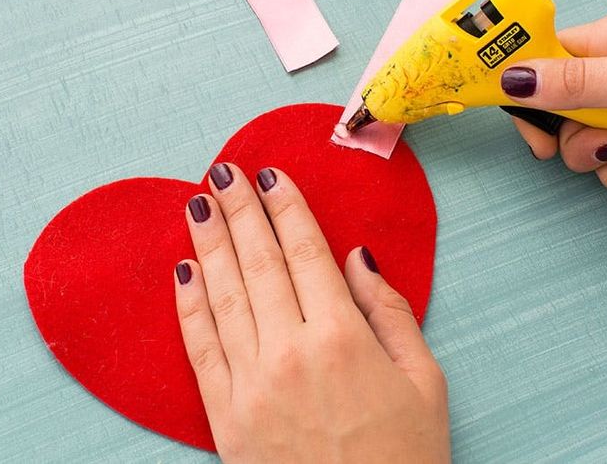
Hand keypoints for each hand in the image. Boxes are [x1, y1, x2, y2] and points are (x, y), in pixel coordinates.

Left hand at [174, 163, 449, 462]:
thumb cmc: (404, 460)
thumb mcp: (424, 383)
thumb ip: (389, 313)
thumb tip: (356, 257)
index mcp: (343, 338)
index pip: (306, 254)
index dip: (286, 209)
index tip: (269, 175)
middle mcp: (290, 352)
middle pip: (259, 264)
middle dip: (240, 212)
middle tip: (222, 172)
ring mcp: (251, 385)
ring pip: (223, 297)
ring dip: (208, 245)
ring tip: (197, 204)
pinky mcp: (225, 417)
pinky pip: (200, 349)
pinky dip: (188, 307)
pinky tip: (182, 272)